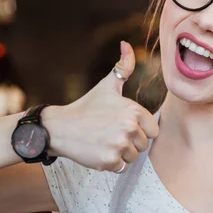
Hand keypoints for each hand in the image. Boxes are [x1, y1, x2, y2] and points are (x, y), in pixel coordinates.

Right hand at [43, 41, 158, 172]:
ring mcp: (120, 145)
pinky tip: (99, 152)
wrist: (59, 128)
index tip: (122, 126)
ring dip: (121, 154)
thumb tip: (127, 44)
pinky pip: (122, 168)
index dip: (139, 130)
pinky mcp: (110, 161)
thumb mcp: (107, 86)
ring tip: (104, 142)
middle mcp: (129, 127)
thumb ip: (123, 67)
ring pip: (133, 157)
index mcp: (134, 110)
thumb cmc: (86, 107)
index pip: (153, 130)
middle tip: (109, 134)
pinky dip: (111, 164)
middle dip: (129, 143)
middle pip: (143, 145)